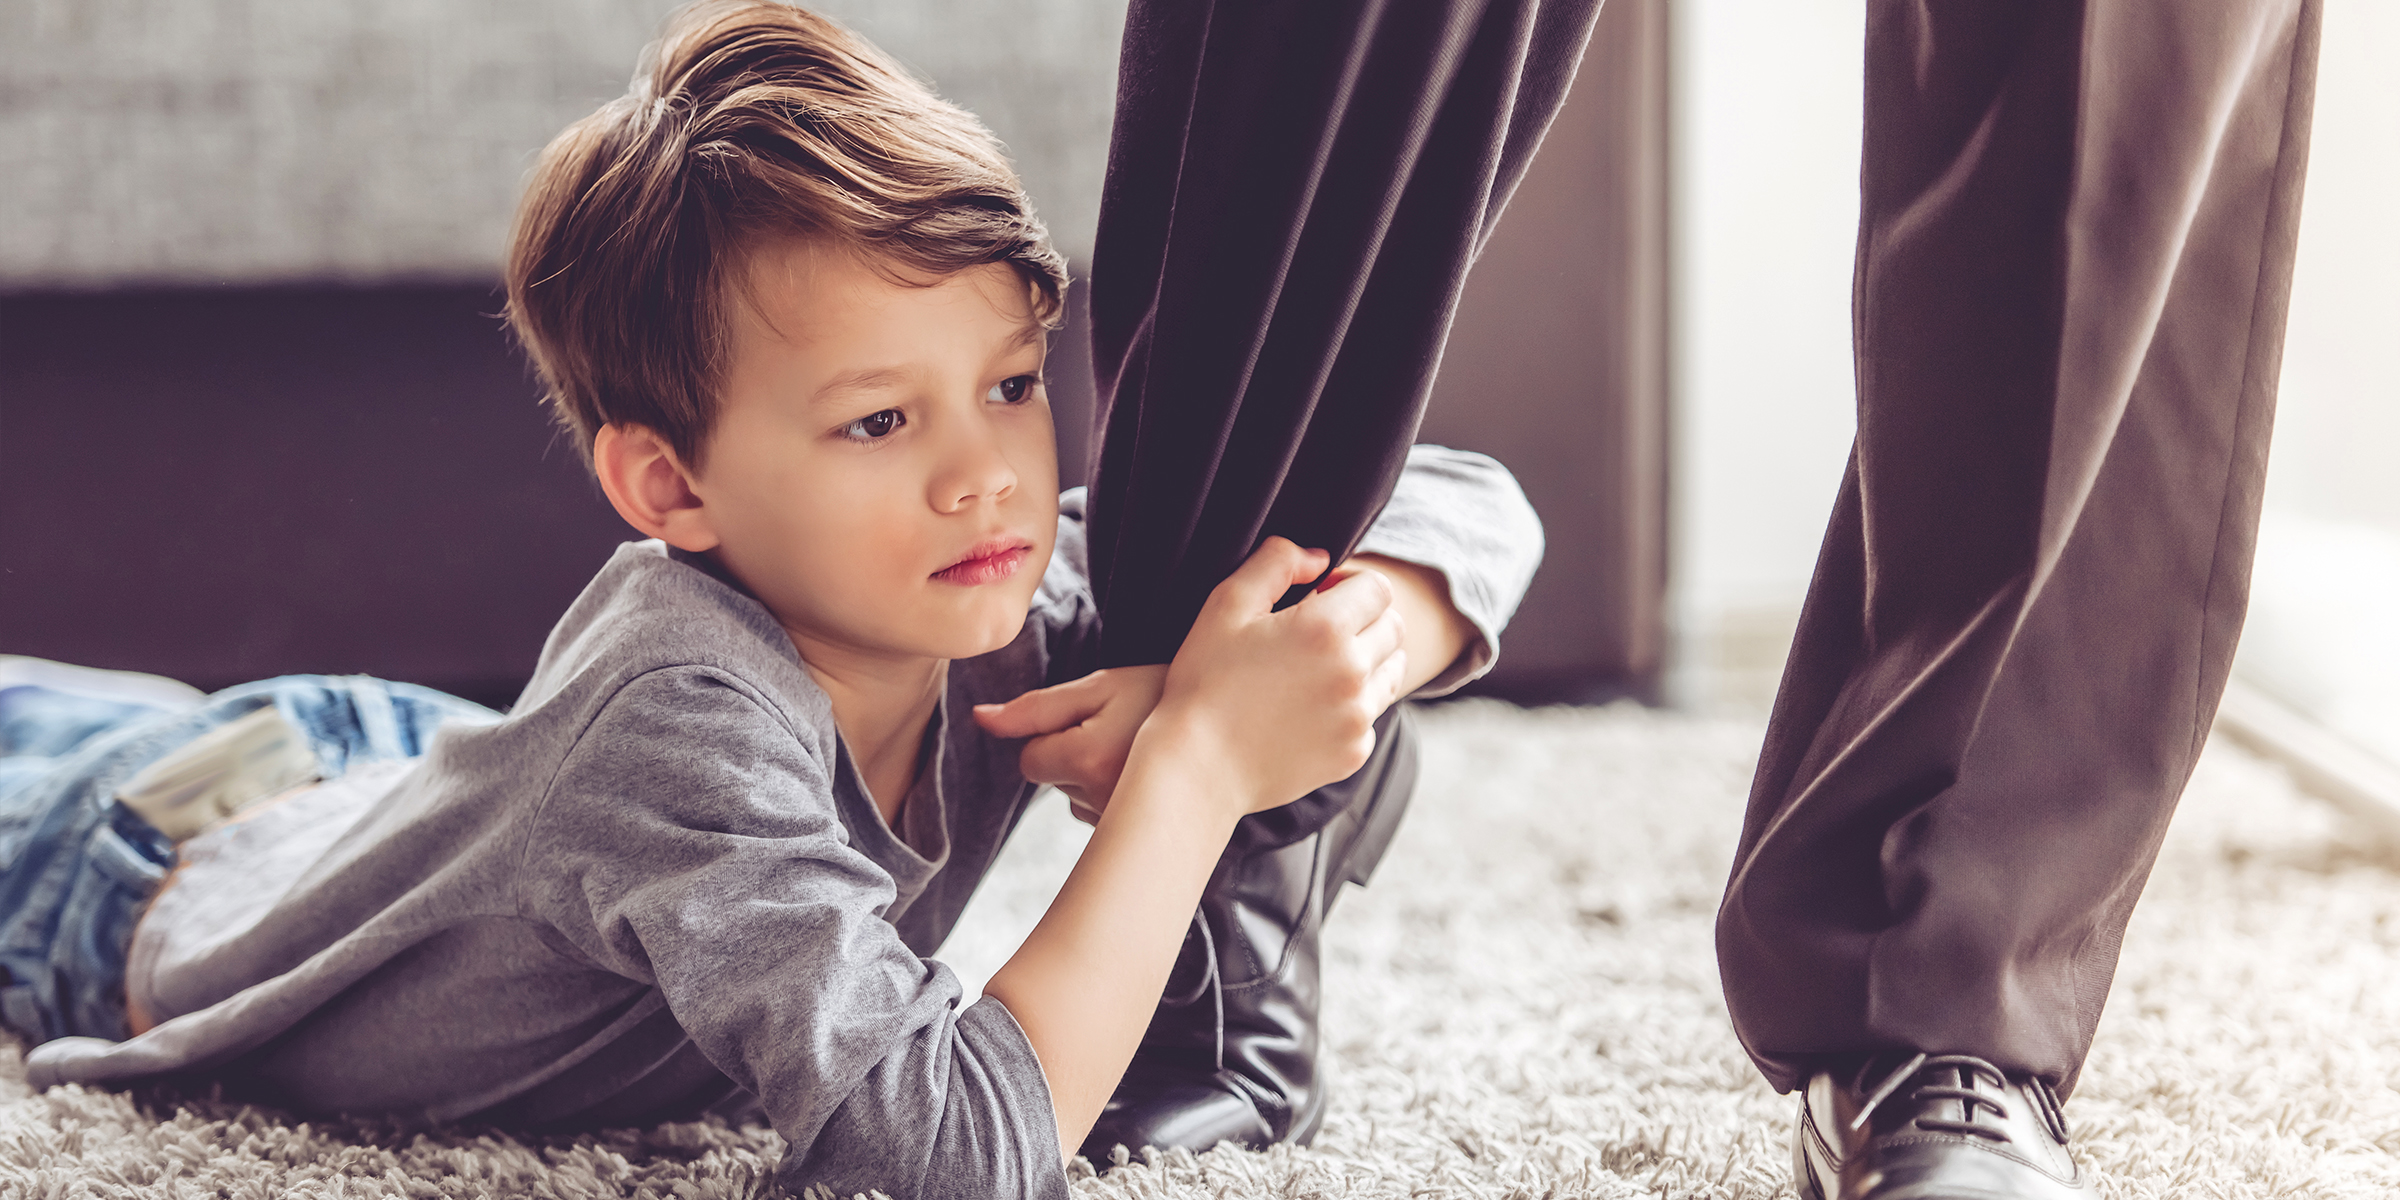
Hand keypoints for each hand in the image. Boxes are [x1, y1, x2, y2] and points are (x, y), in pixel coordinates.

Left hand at [973, 665, 1168, 823]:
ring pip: (1074, 798)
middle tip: (1122, 731)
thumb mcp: (1101, 687)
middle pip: (1052, 780)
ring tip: (1138, 751)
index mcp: (1087, 759)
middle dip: (1074, 755)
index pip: (1029, 760)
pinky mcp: (1137, 837)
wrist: (1232, 728)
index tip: (1094, 720)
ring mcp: (1121, 824)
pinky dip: (1113, 796)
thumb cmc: (1163, 697)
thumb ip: (1034, 707)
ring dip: (1093, 776)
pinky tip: (1145, 777)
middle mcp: (1101, 800)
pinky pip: (1100, 816)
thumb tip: (979, 719)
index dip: (1053, 735)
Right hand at [1152, 538, 1407, 814]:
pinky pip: (1370, 717)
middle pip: (1393, 628)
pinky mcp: (1354, 752)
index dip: (1349, 585)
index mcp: (1326, 628)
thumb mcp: (1226, 604)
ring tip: (1318, 670)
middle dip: (1365, 621)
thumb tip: (1319, 559)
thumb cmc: (1204, 681)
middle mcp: (1353, 671)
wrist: (1197, 766)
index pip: (1377, 588)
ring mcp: (1358, 716)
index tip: (1319, 597)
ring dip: (1367, 661)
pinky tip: (1307, 711)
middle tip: (1320, 633)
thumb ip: (1276, 562)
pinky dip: (1350, 708)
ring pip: (1390, 672)